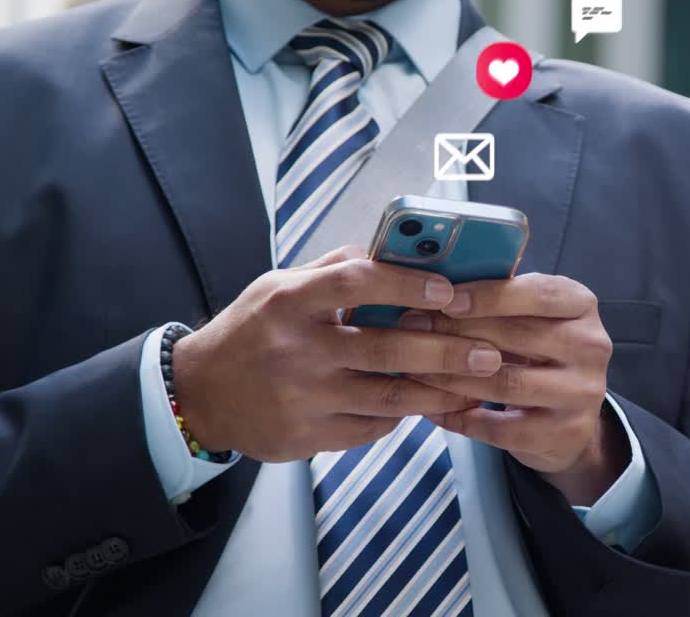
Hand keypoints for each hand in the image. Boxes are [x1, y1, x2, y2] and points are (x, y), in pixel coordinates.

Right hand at [171, 246, 505, 461]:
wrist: (201, 395)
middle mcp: (297, 349)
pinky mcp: (308, 437)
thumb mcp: (279, 286)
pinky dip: (403, 415)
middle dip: (446, 351)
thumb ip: (334, 270)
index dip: (407, 285)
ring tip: (476, 384)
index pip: (356, 283)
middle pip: (386, 349)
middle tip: (489, 351)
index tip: (449, 290)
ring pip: (388, 397)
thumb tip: (393, 252)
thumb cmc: (253, 331)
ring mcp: (303, 398)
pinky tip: (427, 404)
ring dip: (439, 391)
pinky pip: (372, 428)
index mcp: (289, 301)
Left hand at [404, 273, 627, 505]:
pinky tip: (430, 407)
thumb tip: (432, 284)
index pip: (539, 293)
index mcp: (582, 305)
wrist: (569, 418)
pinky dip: (459, 417)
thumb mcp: (530, 316)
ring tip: (412, 367)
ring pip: (505, 382)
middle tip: (413, 328)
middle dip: (458, 332)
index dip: (490, 296)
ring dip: (451, 376)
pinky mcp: (564, 433)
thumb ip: (497, 298)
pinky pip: (499, 428)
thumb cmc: (537, 351)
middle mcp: (592, 346)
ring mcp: (582, 393)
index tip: (444, 299)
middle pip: (517, 336)